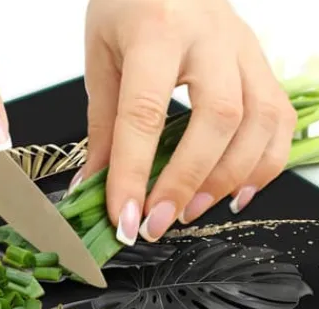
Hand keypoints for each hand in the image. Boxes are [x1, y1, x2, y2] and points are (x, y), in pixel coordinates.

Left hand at [76, 0, 295, 244]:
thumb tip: (94, 184)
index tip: (124, 218)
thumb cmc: (128, 2)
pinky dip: (262, 163)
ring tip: (190, 211)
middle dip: (187, 182)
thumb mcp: (101, 56)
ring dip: (227, 179)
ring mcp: (244, 48)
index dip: (133, 173)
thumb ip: (102, 123)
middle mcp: (210, 36)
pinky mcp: (261, 62)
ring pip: (260, 122)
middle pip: (217, 119)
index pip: (144, 112)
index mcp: (157, 30)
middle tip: (157, 222)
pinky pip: (278, 119)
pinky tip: (235, 191)